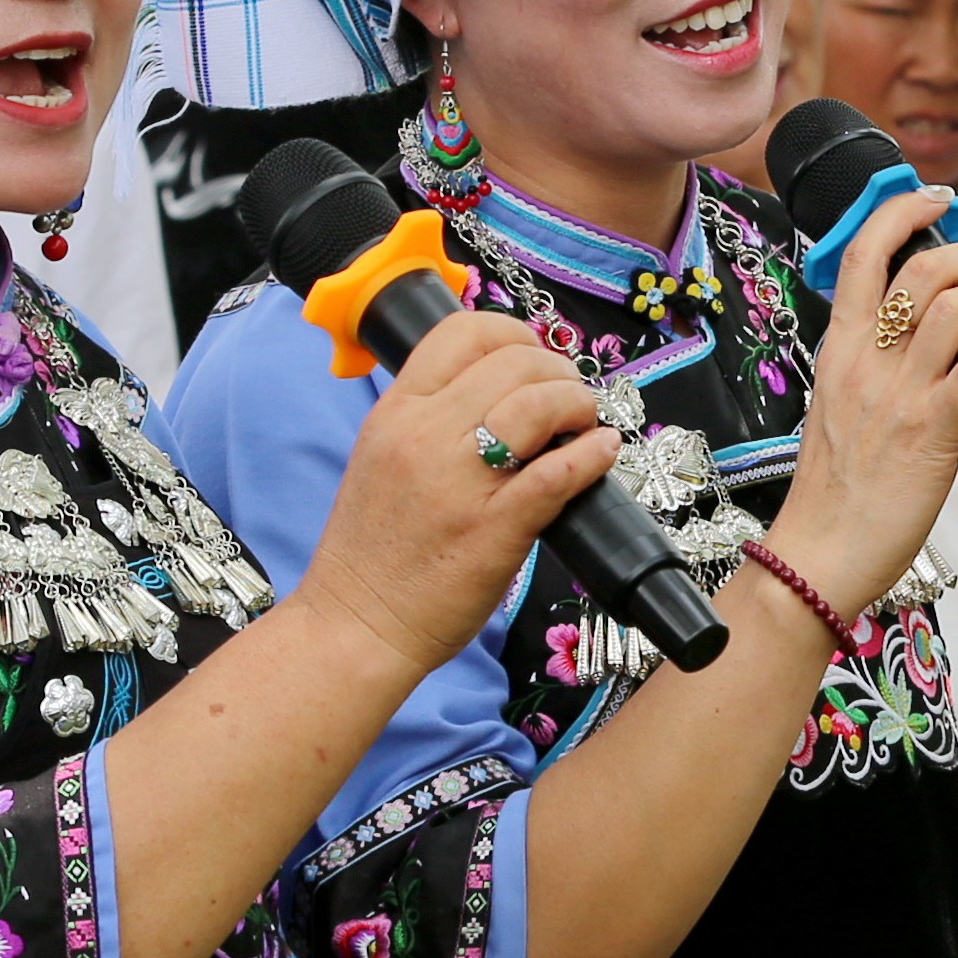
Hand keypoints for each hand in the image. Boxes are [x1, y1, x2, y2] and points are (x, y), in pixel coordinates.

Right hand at [296, 309, 616, 683]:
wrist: (356, 624)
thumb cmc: (370, 555)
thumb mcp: (380, 460)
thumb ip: (427, 421)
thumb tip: (494, 397)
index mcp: (396, 413)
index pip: (461, 332)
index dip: (513, 333)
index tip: (533, 354)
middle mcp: (425, 436)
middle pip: (513, 362)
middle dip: (557, 370)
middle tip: (569, 397)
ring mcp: (460, 482)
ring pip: (539, 403)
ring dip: (578, 404)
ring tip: (585, 423)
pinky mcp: (495, 528)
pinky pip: (558, 472)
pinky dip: (592, 454)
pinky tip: (601, 451)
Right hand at [772, 185, 957, 613]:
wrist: (819, 552)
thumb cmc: (834, 491)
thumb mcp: (839, 409)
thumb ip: (872, 371)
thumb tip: (929, 350)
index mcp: (838, 349)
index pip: (864, 253)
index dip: (902, 211)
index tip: (936, 199)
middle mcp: (865, 360)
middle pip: (924, 267)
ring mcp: (897, 392)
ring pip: (956, 304)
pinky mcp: (931, 430)